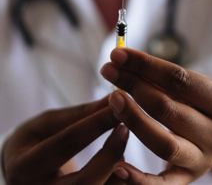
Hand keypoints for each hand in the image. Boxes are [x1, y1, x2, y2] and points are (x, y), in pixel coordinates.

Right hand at [3, 96, 128, 184]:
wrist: (23, 171)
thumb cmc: (33, 142)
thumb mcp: (47, 123)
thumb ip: (79, 113)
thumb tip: (110, 99)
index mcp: (25, 167)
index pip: (66, 143)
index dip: (95, 124)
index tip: (116, 107)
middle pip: (84, 180)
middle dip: (110, 152)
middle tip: (125, 128)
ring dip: (118, 169)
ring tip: (121, 143)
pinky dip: (117, 180)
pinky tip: (119, 163)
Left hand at [101, 48, 211, 184]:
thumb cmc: (199, 102)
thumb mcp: (192, 86)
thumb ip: (162, 78)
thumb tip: (124, 63)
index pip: (178, 78)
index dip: (144, 65)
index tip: (118, 54)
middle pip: (166, 108)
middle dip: (133, 85)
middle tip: (109, 71)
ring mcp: (203, 160)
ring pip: (162, 142)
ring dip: (132, 119)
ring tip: (112, 99)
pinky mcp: (186, 178)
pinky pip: (162, 184)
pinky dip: (139, 178)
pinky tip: (117, 166)